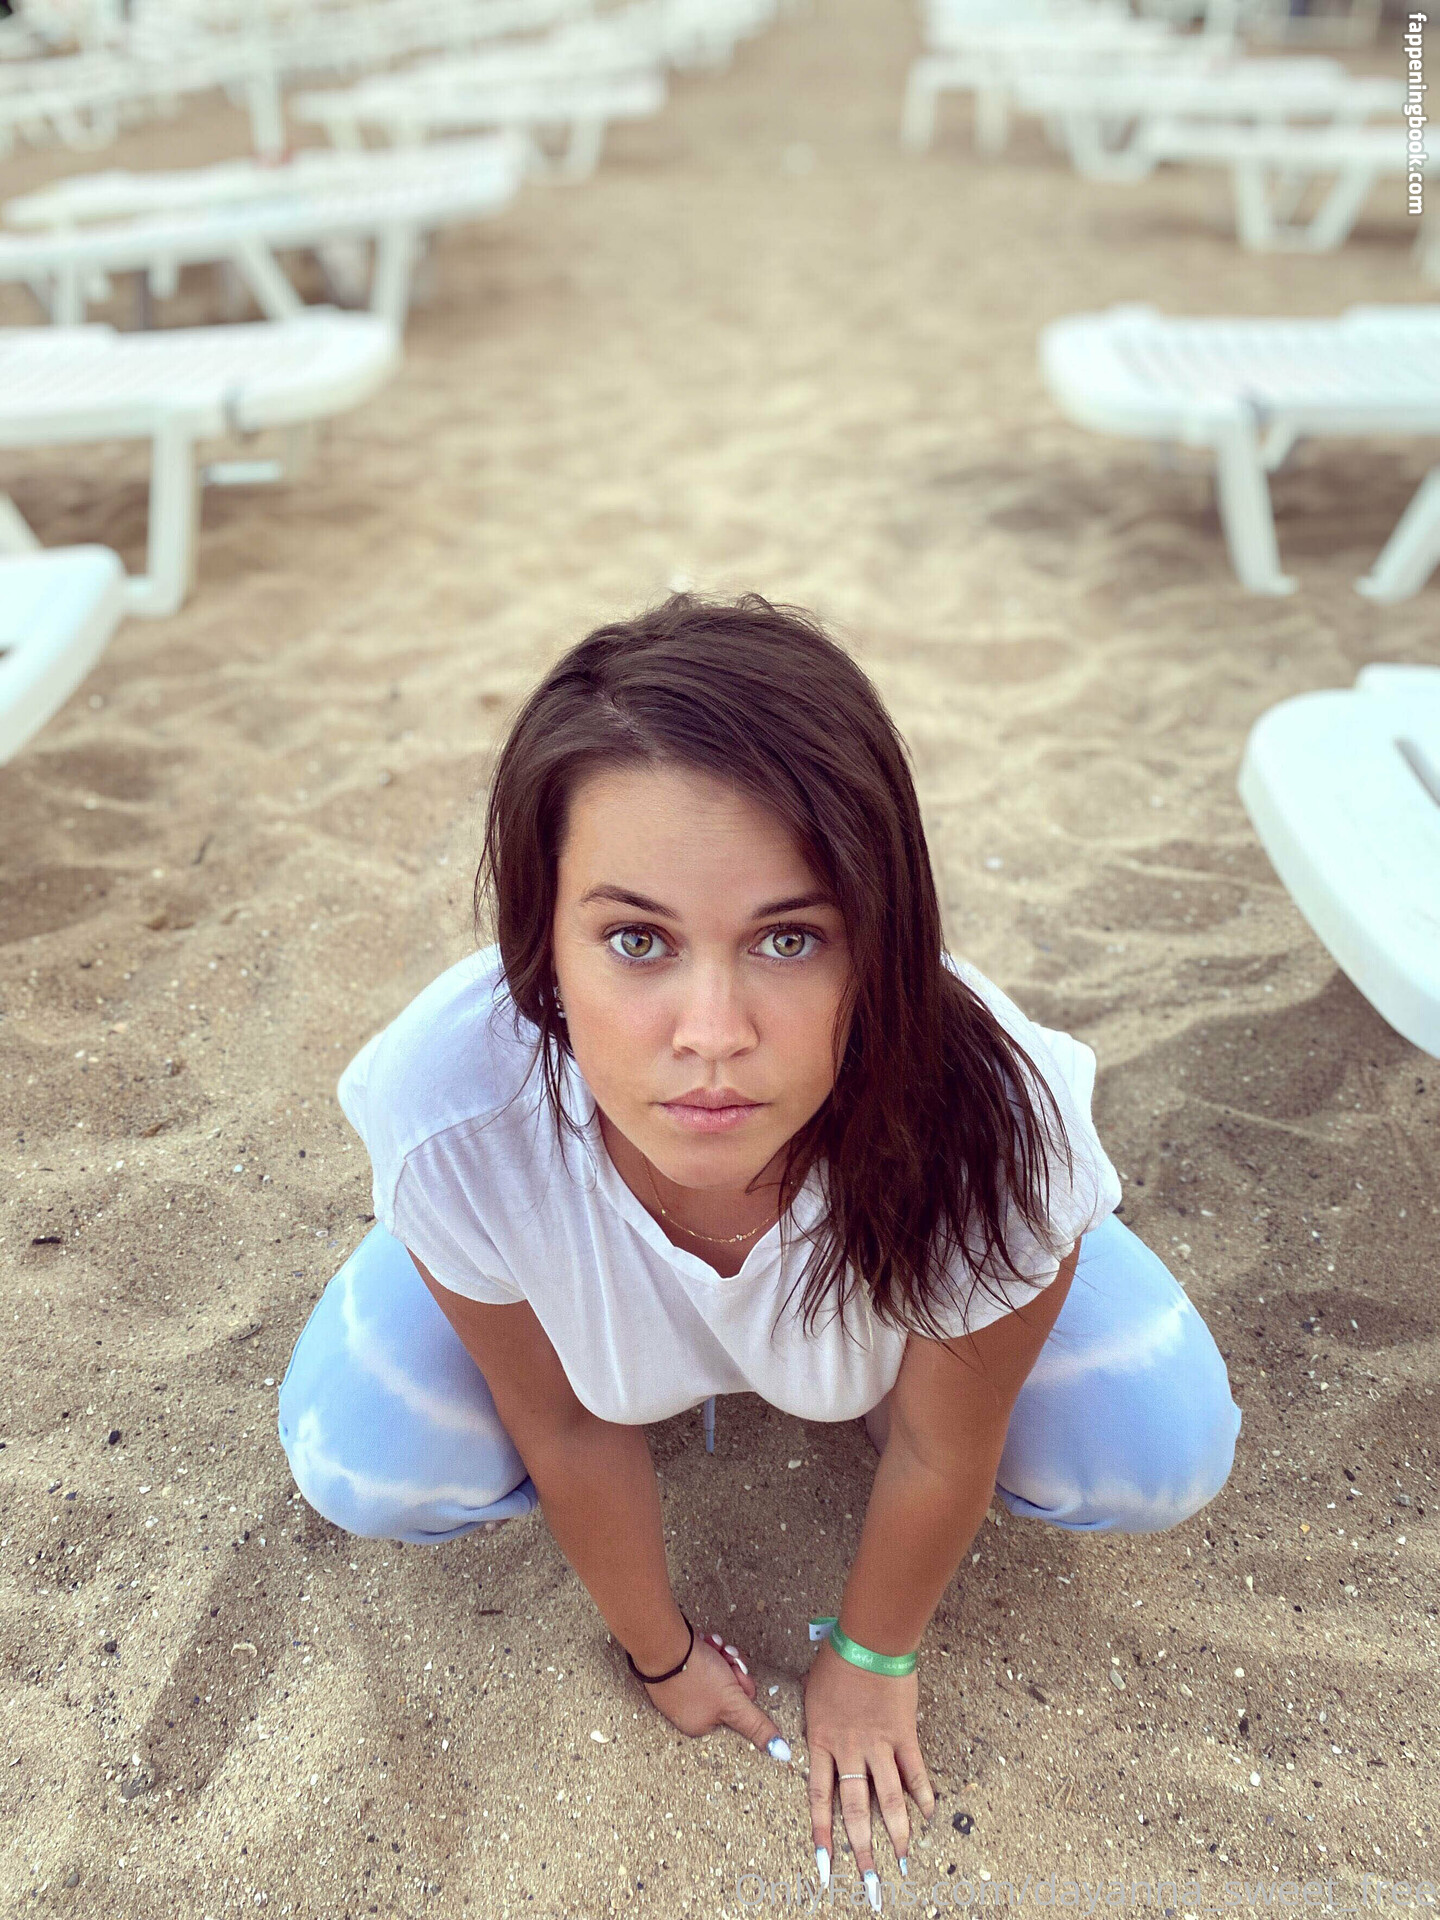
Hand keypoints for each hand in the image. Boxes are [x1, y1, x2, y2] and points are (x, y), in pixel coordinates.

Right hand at [642, 1630, 789, 1760]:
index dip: (740, 1685)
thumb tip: (782, 1754)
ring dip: (719, 1656)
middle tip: (724, 1657)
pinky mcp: (672, 1670)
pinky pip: (698, 1660)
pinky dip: (704, 1650)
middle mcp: (689, 1711)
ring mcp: (678, 1690)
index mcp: (702, 1725)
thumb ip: (756, 1726)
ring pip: (715, 1671)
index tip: (735, 1673)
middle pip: (727, 1688)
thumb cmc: (696, 1674)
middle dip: (729, 1668)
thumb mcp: (733, 1701)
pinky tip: (703, 1643)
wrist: (662, 1644)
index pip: (737, 1706)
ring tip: (711, 1647)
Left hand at [803, 1638, 934, 1897]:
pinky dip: (923, 1794)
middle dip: (862, 1850)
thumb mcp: (813, 1694)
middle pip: (856, 1809)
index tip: (825, 1868)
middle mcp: (849, 1750)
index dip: (822, 1835)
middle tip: (870, 1883)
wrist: (868, 1640)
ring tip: (903, 1861)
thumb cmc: (836, 1660)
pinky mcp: (904, 1733)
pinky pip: (914, 1770)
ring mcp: (879, 1744)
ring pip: (889, 1798)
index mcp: (821, 1741)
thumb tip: (815, 1741)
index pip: (819, 1799)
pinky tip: (929, 1815)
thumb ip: (817, 1724)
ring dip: (897, 1833)